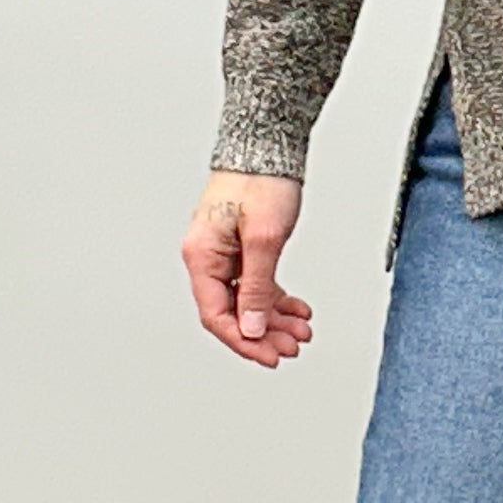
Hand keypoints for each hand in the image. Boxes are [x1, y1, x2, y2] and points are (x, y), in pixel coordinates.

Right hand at [183, 170, 312, 369]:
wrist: (268, 145)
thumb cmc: (262, 180)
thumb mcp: (264, 240)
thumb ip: (257, 288)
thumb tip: (252, 328)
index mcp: (202, 256)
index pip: (216, 315)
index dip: (244, 341)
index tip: (271, 356)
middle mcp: (207, 258)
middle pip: (232, 312)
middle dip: (264, 334)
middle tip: (292, 347)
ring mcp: (224, 253)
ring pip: (247, 301)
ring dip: (274, 319)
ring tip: (301, 331)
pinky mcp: (241, 247)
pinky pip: (256, 284)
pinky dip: (276, 299)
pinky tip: (297, 310)